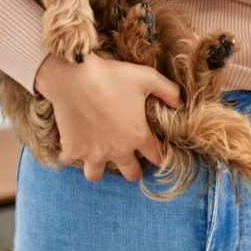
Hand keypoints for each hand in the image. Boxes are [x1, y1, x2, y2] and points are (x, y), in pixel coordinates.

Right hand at [33, 52, 183, 182]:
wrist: (75, 75)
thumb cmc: (113, 75)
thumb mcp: (148, 77)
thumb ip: (169, 91)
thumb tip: (181, 104)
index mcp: (138, 135)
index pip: (157, 156)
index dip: (160, 154)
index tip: (157, 150)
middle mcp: (118, 149)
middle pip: (130, 173)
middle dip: (133, 169)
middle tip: (130, 159)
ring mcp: (93, 152)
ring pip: (96, 175)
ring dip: (98, 167)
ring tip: (99, 155)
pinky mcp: (72, 148)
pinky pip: (69, 161)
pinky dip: (69, 155)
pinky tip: (72, 144)